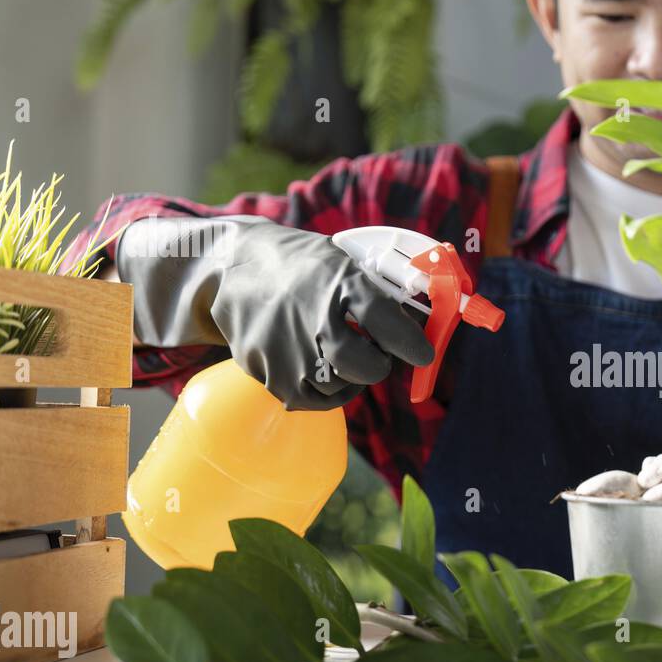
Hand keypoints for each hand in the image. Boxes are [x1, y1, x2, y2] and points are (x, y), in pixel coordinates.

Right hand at [117, 216, 432, 409]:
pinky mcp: (270, 374)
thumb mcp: (343, 261)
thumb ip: (382, 293)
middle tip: (377, 355)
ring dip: (350, 377)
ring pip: (343, 388)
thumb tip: (428, 322)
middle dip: (379, 365)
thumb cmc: (302, 267)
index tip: (423, 354)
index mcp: (339, 282)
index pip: (387, 322)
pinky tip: (317, 364)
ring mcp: (289, 350)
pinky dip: (325, 390)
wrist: (232, 268)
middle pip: (366, 367)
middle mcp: (314, 318)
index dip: (411, 343)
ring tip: (334, 349)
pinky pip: (315, 400)